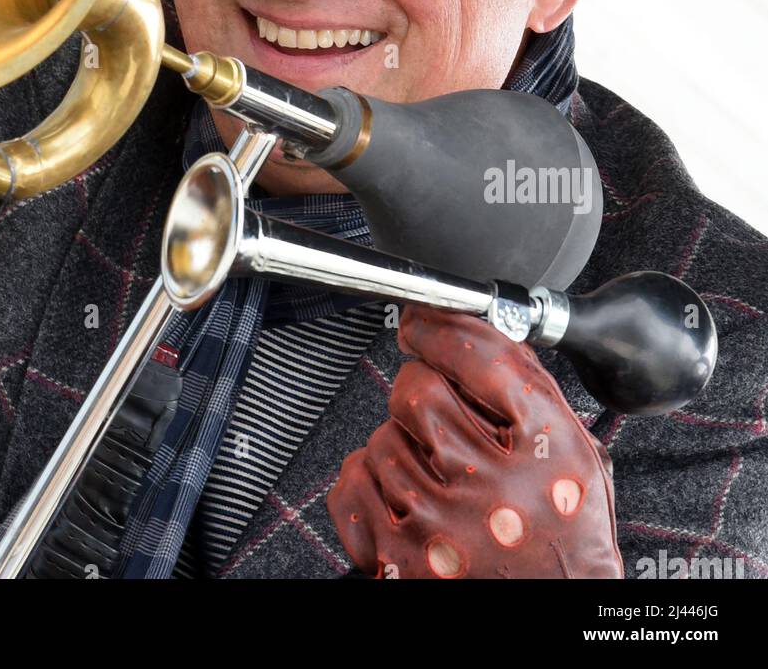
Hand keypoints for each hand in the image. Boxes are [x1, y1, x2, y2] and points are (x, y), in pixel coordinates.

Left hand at [328, 303, 623, 578]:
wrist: (558, 607)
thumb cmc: (564, 534)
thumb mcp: (576, 451)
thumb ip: (532, 389)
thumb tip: (472, 329)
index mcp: (547, 451)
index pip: (482, 358)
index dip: (440, 328)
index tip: (422, 322)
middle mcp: (494, 486)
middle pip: (417, 389)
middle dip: (420, 388)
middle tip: (436, 410)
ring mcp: (442, 524)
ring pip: (382, 435)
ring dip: (401, 441)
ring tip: (435, 470)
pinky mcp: (402, 559)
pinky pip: (354, 482)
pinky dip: (370, 479)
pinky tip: (402, 493)